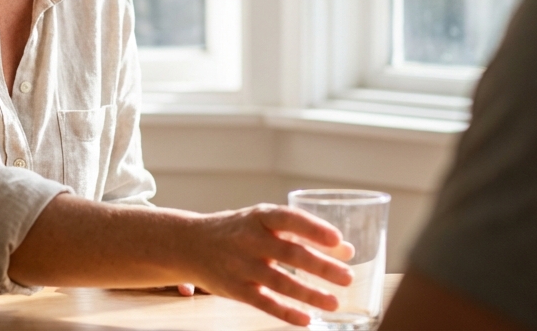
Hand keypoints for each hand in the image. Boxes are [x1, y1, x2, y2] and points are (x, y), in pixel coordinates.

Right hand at [182, 204, 354, 325]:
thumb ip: (302, 234)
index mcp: (259, 217)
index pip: (289, 219)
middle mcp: (249, 239)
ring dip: (309, 294)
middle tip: (347, 277)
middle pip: (289, 254)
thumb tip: (345, 250)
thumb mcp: (264, 223)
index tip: (337, 239)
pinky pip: (263, 303)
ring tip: (334, 302)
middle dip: (320, 266)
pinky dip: (286, 312)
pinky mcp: (235, 288)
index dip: (313, 228)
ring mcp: (240, 265)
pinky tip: (306, 319)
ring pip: (280, 282)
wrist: (189, 244)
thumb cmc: (237, 231)